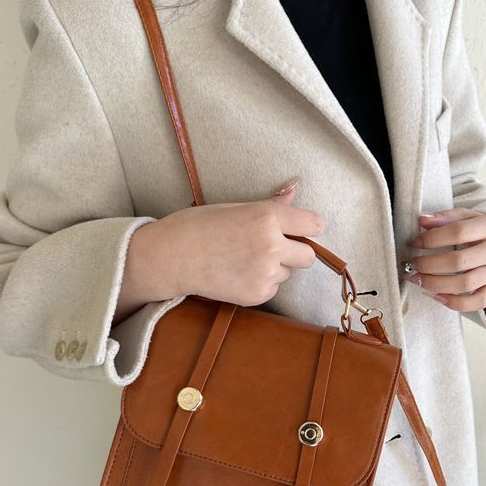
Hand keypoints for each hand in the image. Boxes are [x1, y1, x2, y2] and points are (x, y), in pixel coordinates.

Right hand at [114, 177, 322, 323]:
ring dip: (274, 268)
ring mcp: (265, 273)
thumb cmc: (199, 226)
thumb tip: (294, 190)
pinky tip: (236, 274)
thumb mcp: (235, 208)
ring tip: (242, 259)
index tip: (304, 230)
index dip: (310, 227)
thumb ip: (271, 206)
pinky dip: (260, 283)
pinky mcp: (257, 294)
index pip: (314, 224)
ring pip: (287, 272)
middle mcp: (271, 246)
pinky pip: (272, 288)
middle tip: (273, 248)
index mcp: (267, 217)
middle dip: (297, 252)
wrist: (172, 257)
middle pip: (309, 256)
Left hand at [403, 208, 485, 311]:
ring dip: (435, 284)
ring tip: (416, 279)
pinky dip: (453, 303)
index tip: (414, 243)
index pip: (458, 232)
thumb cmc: (478, 231)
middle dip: (429, 265)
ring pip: (464, 284)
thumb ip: (444, 217)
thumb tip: (422, 219)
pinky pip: (476, 302)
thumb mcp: (465, 217)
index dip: (432, 239)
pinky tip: (434, 295)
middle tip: (411, 264)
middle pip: (459, 262)